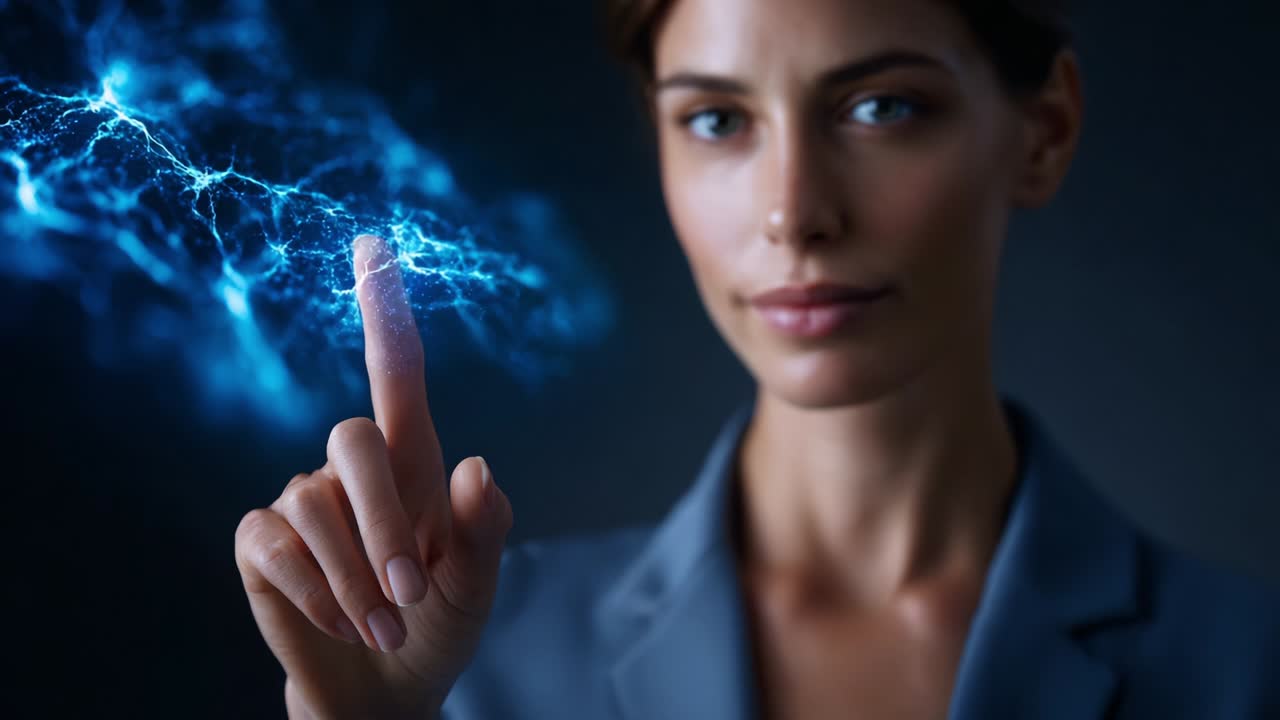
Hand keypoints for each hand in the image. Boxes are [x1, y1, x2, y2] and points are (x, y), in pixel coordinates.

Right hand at [234, 234, 513, 718]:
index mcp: (415, 464)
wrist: (384, 693)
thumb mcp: (477, 587)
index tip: (374, 243)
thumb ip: (486, 532)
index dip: (384, 309)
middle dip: (387, 519)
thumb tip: (478, 465)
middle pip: (353, 438)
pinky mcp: (260, 544)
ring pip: (316, 502)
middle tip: (412, 593)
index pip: (396, 373)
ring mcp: (300, 500)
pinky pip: (276, 546)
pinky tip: (342, 624)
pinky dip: (316, 594)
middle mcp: (352, 469)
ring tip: (385, 626)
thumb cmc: (436, 628)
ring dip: (357, 577)